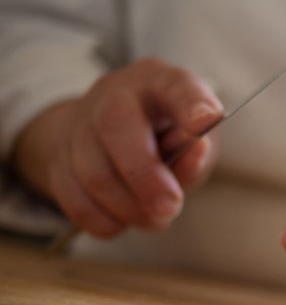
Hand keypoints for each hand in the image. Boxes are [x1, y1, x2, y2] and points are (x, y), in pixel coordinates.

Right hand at [11, 58, 222, 237]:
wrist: (112, 135)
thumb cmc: (167, 138)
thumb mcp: (193, 140)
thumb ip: (196, 152)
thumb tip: (195, 153)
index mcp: (159, 83)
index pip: (175, 85)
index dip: (190, 102)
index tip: (207, 118)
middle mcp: (114, 94)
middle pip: (115, 126)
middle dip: (144, 175)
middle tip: (170, 208)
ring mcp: (79, 123)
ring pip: (92, 171)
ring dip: (128, 207)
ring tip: (155, 219)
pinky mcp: (58, 158)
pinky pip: (72, 198)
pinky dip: (102, 220)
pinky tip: (122, 221)